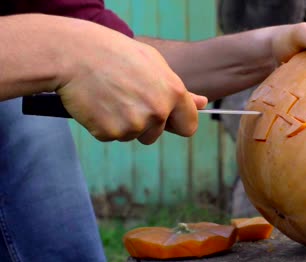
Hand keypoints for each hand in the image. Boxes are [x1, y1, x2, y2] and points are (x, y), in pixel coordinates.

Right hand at [55, 19, 206, 143]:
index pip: (188, 126)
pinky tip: (98, 103)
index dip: (176, 123)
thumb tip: (203, 103)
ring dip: (122, 123)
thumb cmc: (117, 54)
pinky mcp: (110, 132)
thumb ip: (180, 90)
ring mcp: (133, 124)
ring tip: (110, 96)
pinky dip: (103, 124)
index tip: (166, 118)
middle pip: (155, 135)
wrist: (76, 54)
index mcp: (173, 93)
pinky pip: (110, 136)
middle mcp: (157, 111)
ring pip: (132, 135)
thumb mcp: (155, 64)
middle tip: (126, 97)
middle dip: (144, 124)